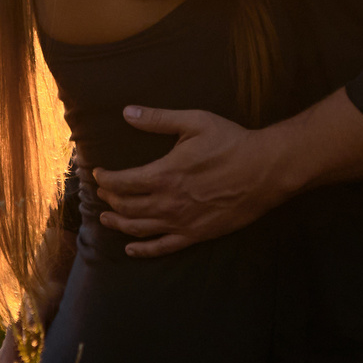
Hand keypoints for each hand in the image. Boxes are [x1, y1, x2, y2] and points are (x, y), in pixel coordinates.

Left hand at [92, 106, 284, 256]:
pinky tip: (131, 249)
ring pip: (139, 229)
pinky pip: (163, 247)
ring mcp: (181, 222)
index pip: (122, 182)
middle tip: (102, 193)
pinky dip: (143, 250)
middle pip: (126, 207)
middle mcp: (168, 202)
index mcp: (164, 174)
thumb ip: (158, 119)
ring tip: (106, 219)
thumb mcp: (194, 122)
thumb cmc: (231, 143)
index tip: (97, 174)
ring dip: (118, 224)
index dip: (105, 179)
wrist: (265, 171)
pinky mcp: (196, 234)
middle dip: (109, 200)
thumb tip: (127, 112)